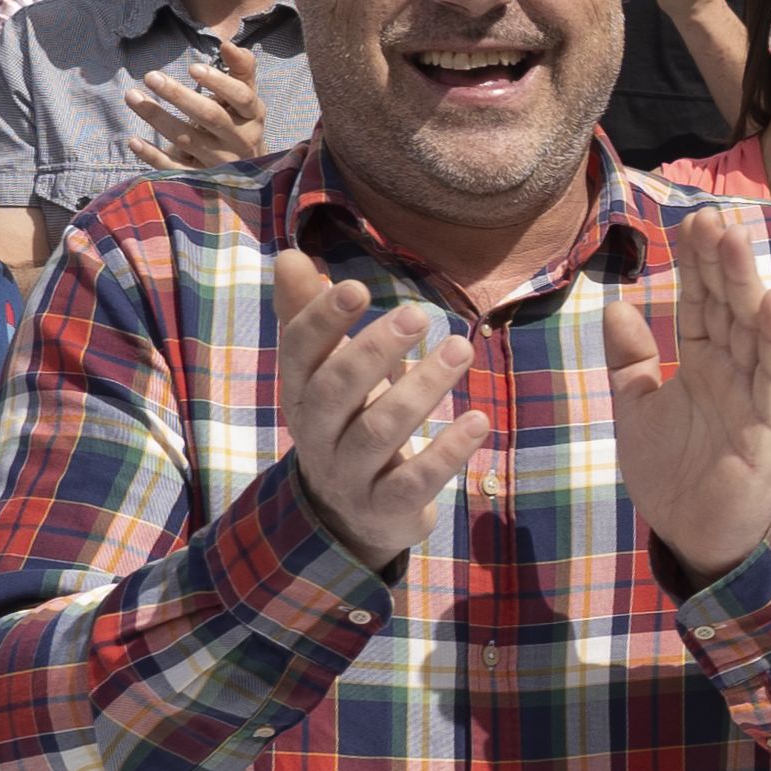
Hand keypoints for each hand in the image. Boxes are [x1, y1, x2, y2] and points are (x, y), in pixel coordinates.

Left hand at [122, 36, 273, 172]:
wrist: (249, 176)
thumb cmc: (241, 123)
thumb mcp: (247, 97)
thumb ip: (241, 69)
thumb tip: (227, 44)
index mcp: (253, 117)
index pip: (240, 97)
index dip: (218, 82)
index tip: (192, 67)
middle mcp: (240, 141)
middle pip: (209, 117)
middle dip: (179, 96)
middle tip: (151, 76)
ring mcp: (220, 164)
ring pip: (187, 140)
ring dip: (157, 118)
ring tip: (132, 96)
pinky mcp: (202, 181)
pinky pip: (175, 170)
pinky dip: (153, 156)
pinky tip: (134, 141)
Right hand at [270, 245, 482, 565]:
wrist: (348, 516)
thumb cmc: (343, 421)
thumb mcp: (324, 371)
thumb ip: (309, 315)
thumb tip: (292, 254)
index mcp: (300, 393)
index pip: (298, 352)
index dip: (322, 320)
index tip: (357, 286)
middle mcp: (316, 434)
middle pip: (336, 391)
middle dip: (374, 350)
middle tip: (418, 314)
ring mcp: (349, 474)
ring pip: (378, 432)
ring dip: (421, 389)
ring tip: (462, 348)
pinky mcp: (386, 507)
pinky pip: (413, 482)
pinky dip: (446, 453)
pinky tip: (479, 420)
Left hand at [604, 206, 770, 581]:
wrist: (692, 536)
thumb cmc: (671, 474)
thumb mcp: (635, 409)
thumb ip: (631, 361)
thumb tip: (617, 306)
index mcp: (701, 364)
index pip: (699, 304)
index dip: (694, 265)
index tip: (690, 222)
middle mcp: (730, 372)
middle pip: (726, 306)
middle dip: (720, 262)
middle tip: (713, 216)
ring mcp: (751, 395)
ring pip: (751, 330)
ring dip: (746, 285)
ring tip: (737, 240)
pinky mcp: (767, 426)